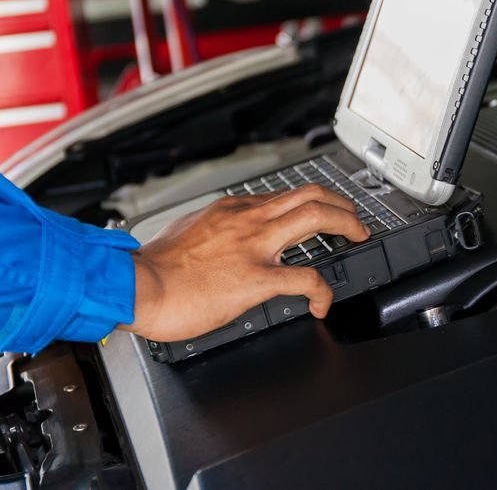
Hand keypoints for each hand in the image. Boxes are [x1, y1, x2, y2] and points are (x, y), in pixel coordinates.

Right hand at [119, 184, 369, 341]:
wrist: (135, 286)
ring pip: (317, 218)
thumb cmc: (153, 267)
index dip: (311, 202)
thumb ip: (214, 230)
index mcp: (233, 210)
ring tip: (358, 237)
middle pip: (311, 195)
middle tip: (354, 219)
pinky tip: (322, 303)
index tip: (321, 211)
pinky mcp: (256, 278)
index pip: (284, 196)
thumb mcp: (189, 232)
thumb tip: (222, 239)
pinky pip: (306, 279)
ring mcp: (255, 246)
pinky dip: (323, 291)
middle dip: (342, 203)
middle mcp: (248, 220)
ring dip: (347, 225)